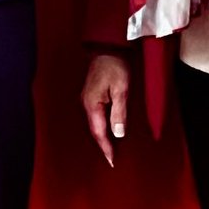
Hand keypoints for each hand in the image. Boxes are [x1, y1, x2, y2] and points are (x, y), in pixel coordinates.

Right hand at [81, 53, 129, 167]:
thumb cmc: (115, 66)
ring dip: (102, 136)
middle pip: (94, 130)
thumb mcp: (121, 89)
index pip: (99, 132)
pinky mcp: (92, 95)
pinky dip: (102, 126)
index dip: (106, 148)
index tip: (112, 161)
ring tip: (111, 148)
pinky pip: (96, 116)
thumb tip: (117, 134)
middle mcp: (87, 104)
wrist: (108, 47)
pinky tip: (108, 129)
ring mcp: (88, 99)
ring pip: (95, 123)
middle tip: (112, 159)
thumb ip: (119, 112)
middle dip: (103, 145)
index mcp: (92, 104)